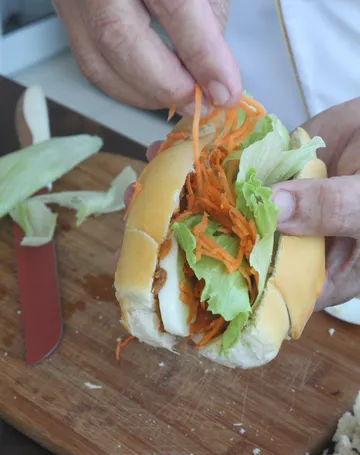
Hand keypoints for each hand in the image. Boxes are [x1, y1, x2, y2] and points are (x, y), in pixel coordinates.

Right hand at [53, 0, 240, 115]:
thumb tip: (208, 72)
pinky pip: (91, 63)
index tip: (225, 93)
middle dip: (167, 86)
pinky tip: (153, 88)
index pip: (173, 5)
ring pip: (98, 62)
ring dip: (145, 94)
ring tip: (181, 98)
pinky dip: (127, 86)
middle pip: (119, 39)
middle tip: (202, 104)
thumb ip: (207, 14)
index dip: (202, 55)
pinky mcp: (64, 14)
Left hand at [124, 98, 359, 310]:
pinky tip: (170, 152)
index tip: (170, 287)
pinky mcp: (268, 168)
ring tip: (142, 190)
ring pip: (225, 203)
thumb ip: (331, 211)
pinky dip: (204, 158)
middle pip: (230, 248)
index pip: (256, 295)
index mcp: (310, 272)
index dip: (214, 296)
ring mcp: (273, 202)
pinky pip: (232, 164)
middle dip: (184, 242)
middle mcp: (284, 242)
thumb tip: (272, 211)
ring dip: (184, 196)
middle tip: (141, 236)